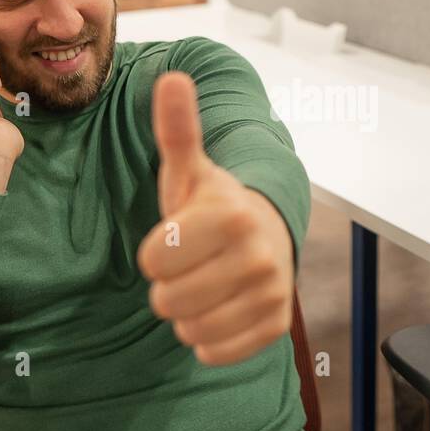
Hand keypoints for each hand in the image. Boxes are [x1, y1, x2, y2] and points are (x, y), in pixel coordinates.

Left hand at [137, 71, 295, 365]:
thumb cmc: (213, 205)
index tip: (176, 236)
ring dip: (186, 313)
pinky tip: (219, 309)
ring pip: (189, 329)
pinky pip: (214, 353)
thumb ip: (176, 128)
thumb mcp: (188, 169)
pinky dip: (207, 340)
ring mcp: (271, 293)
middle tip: (191, 263)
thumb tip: (172, 77)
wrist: (266, 236)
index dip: (155, 251)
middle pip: (167, 299)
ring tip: (204, 284)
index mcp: (231, 215)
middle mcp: (259, 256)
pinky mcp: (275, 326)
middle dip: (168, 285)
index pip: (153, 260)